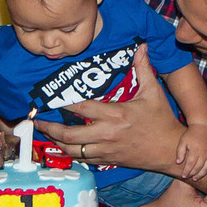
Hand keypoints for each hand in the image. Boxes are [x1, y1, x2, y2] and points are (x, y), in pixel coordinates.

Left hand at [35, 44, 183, 173]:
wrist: (171, 151)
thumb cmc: (162, 121)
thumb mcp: (154, 92)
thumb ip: (144, 68)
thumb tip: (142, 46)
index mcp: (115, 115)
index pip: (81, 108)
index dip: (62, 103)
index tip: (49, 99)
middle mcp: (106, 134)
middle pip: (69, 135)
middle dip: (49, 128)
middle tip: (36, 121)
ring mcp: (106, 150)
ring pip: (72, 150)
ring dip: (56, 142)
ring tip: (45, 133)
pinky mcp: (108, 160)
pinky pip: (83, 159)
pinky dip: (70, 153)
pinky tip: (62, 146)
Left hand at [176, 125, 206, 180]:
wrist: (203, 126)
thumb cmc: (191, 134)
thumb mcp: (183, 141)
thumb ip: (180, 152)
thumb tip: (178, 162)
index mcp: (195, 150)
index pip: (190, 165)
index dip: (186, 171)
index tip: (183, 176)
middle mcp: (204, 153)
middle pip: (198, 168)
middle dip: (192, 174)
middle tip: (188, 177)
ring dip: (201, 174)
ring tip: (195, 178)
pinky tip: (205, 172)